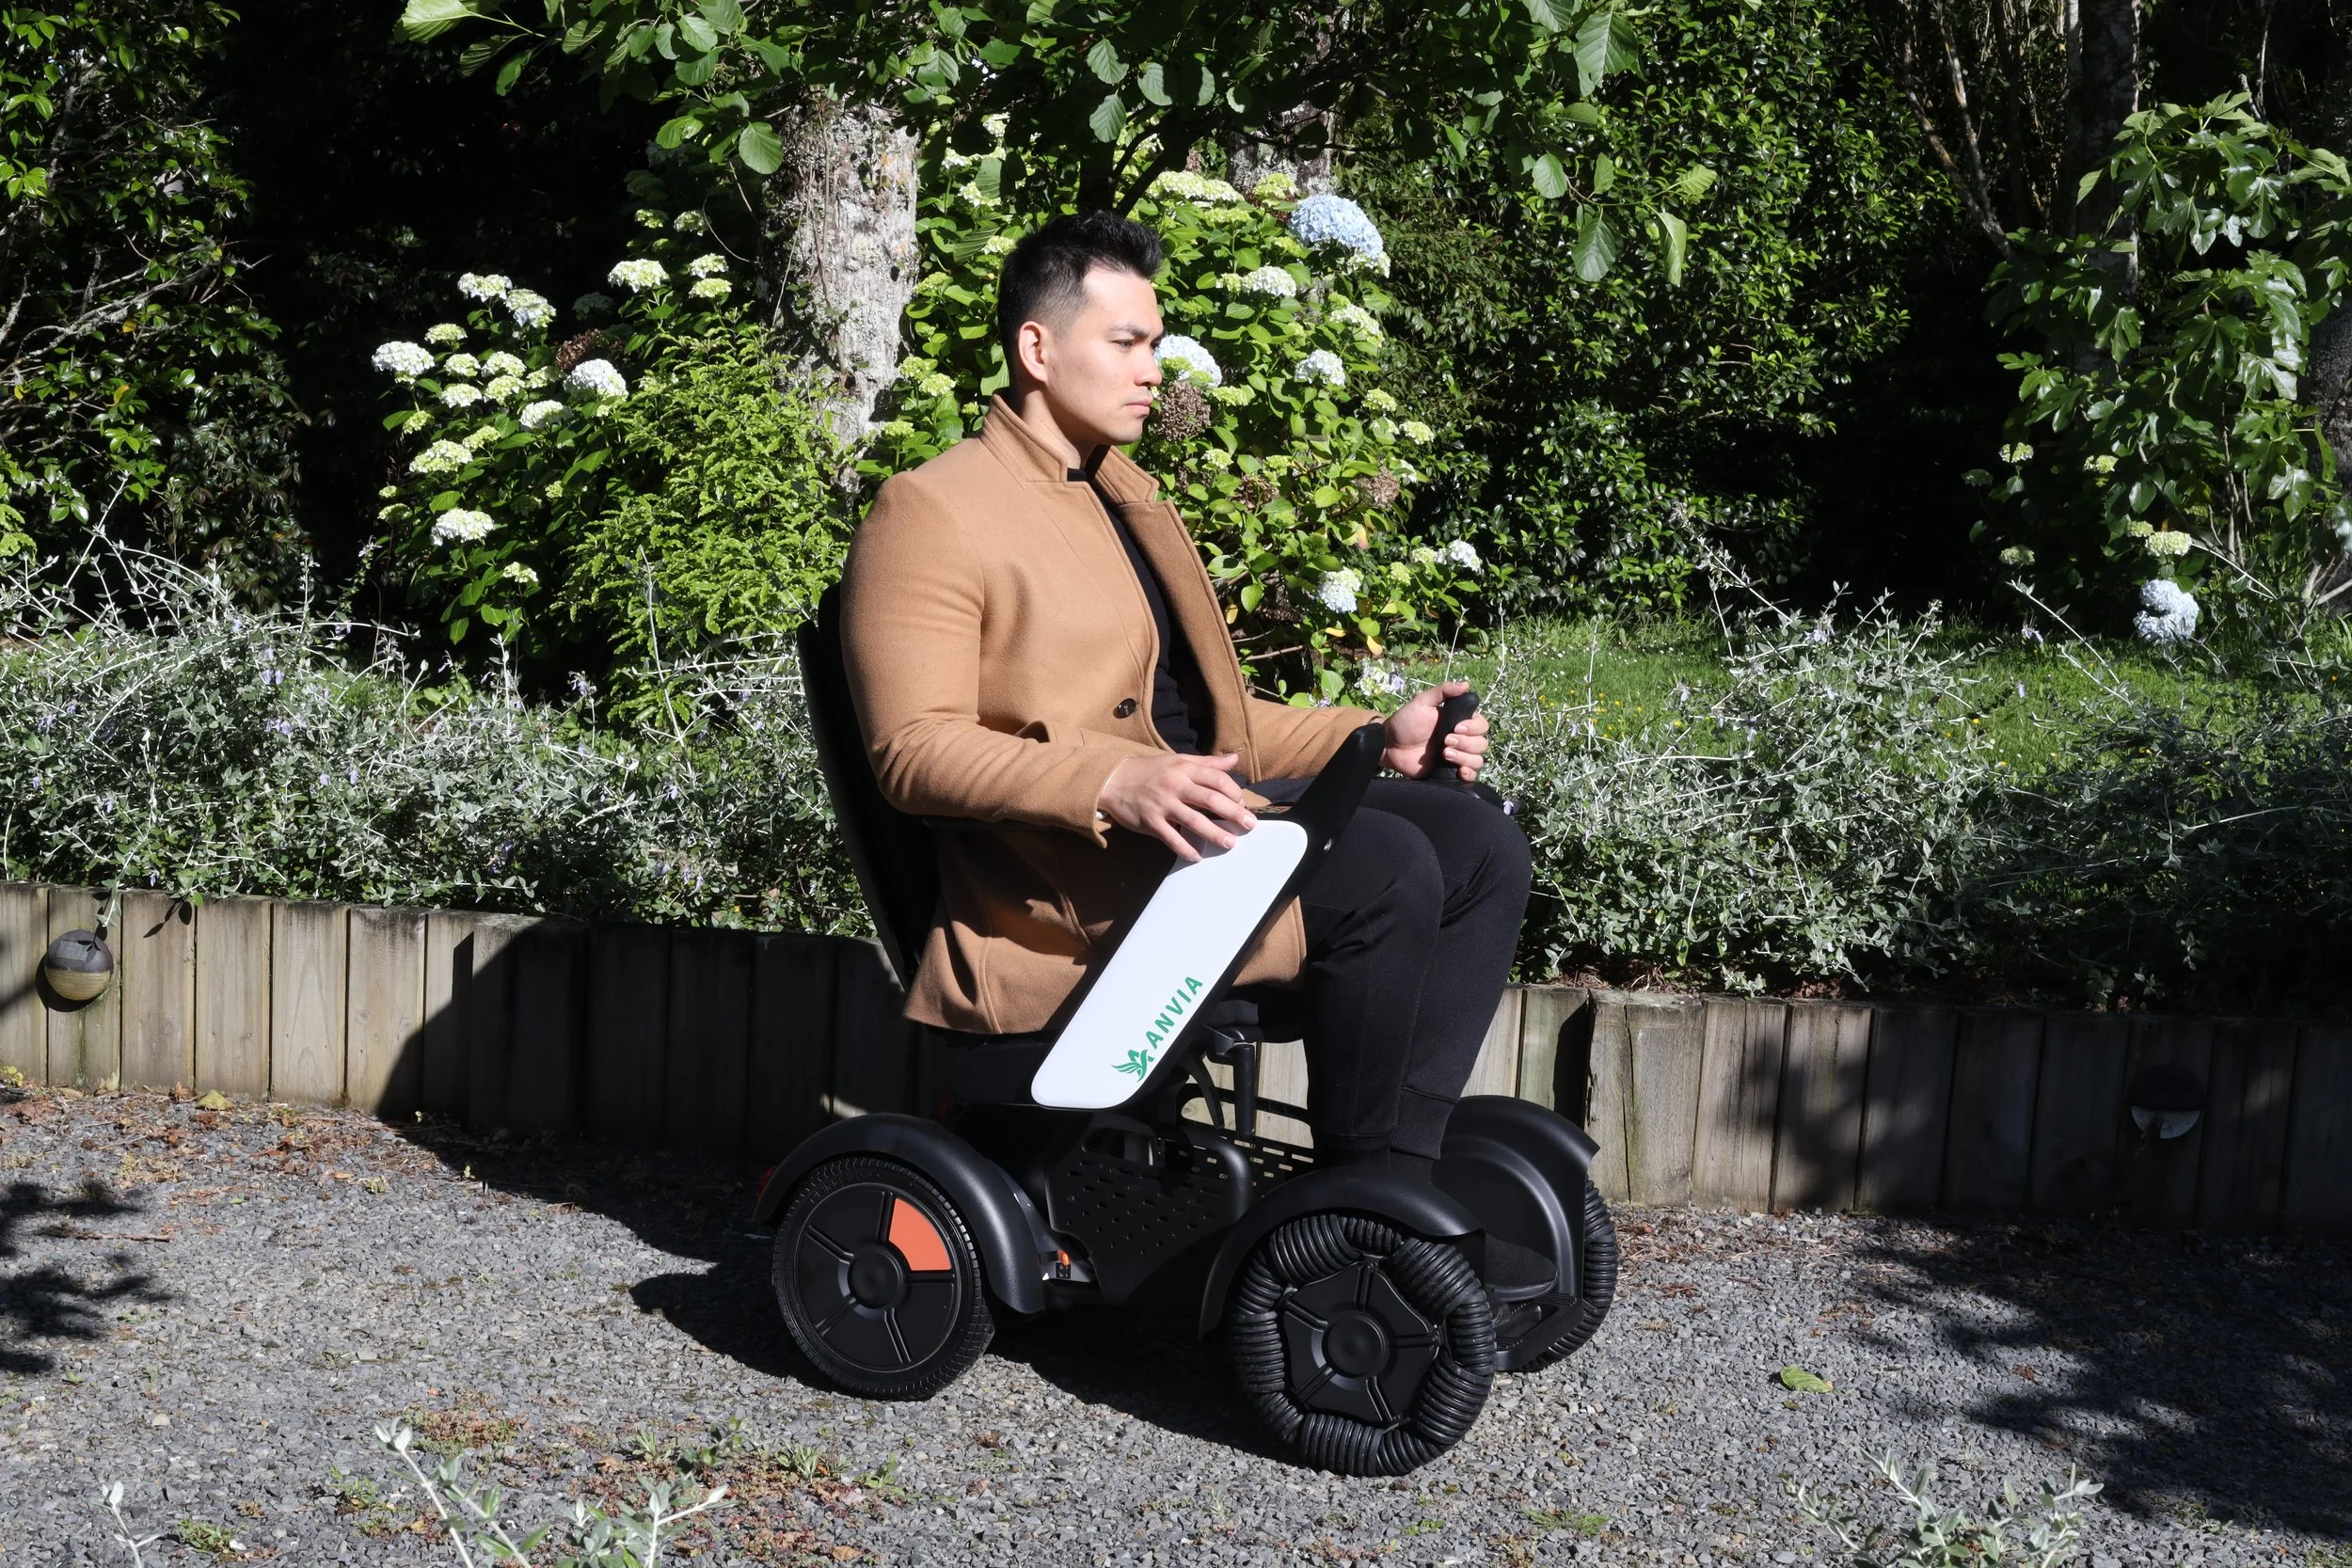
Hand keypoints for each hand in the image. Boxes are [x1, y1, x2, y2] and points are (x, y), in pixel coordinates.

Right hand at [1097, 751, 1255, 860]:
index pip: (1217, 779)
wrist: (1113, 780)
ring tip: (1230, 843)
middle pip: (1211, 800)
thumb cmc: (1150, 771)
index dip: (1234, 792)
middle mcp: (1175, 785)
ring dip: (1215, 834)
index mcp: (1184, 768)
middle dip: (1234, 813)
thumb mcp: (1178, 761)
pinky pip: (1172, 838)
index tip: (1242, 803)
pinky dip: (1186, 849)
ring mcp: (1163, 804)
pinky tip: (1198, 856)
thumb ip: (1208, 763)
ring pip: (1194, 821)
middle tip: (1249, 825)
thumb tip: (1234, 760)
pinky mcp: (1151, 822)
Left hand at [1380, 680, 1489, 781]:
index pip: (1482, 725)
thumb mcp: (1422, 702)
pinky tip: (1460, 771)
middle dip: (1466, 743)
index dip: (1473, 727)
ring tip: (1444, 754)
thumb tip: (1466, 685)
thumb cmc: (1406, 721)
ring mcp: (1457, 756)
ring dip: (1465, 757)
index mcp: (1459, 722)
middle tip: (1445, 741)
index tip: (1456, 727)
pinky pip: (1471, 776)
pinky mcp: (1450, 773)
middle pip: (1482, 743)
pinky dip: (1469, 774)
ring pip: (1478, 760)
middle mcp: (1462, 739)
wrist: (1390, 745)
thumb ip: (1443, 691)